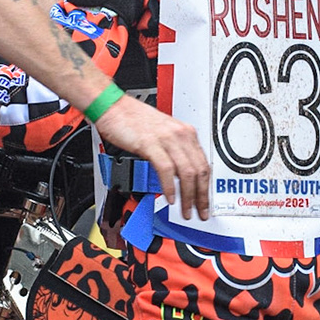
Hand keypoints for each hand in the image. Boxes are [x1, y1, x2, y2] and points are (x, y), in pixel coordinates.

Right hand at [92, 95, 210, 218]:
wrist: (113, 107)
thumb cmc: (133, 120)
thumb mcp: (162, 134)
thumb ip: (174, 153)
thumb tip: (180, 177)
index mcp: (186, 133)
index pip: (204, 164)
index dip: (207, 188)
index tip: (205, 203)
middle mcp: (180, 134)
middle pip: (200, 171)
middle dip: (201, 197)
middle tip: (200, 212)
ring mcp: (167, 138)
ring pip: (187, 172)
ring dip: (188, 196)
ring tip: (185, 210)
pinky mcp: (151, 143)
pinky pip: (166, 169)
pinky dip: (169, 187)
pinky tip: (169, 197)